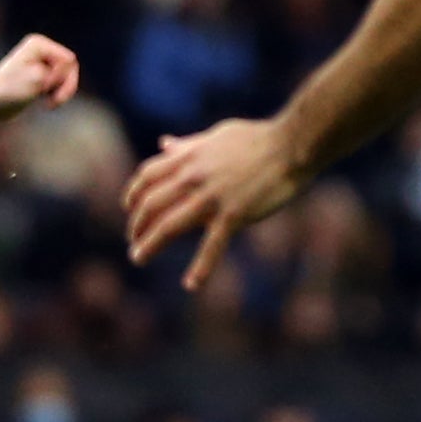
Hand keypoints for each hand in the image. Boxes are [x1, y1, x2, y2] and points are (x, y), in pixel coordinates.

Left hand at [0, 34, 80, 119]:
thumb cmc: (9, 92)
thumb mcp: (39, 79)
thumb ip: (60, 69)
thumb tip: (69, 62)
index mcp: (39, 44)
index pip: (69, 60)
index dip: (61, 77)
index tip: (43, 88)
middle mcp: (41, 49)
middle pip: (71, 68)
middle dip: (65, 86)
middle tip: (51, 101)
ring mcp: (42, 62)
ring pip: (68, 78)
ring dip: (62, 92)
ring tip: (48, 104)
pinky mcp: (41, 76)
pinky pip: (62, 85)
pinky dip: (57, 95)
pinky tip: (46, 103)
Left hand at [122, 114, 307, 290]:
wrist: (291, 145)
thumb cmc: (256, 139)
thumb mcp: (215, 136)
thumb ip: (187, 145)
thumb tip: (164, 144)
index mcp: (188, 158)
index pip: (147, 177)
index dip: (133, 194)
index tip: (129, 209)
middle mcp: (193, 177)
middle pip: (151, 204)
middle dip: (137, 225)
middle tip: (133, 242)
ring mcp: (211, 198)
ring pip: (169, 226)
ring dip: (149, 244)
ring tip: (138, 258)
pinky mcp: (234, 215)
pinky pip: (212, 246)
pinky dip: (201, 268)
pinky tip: (191, 285)